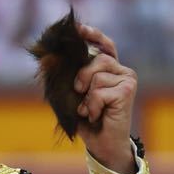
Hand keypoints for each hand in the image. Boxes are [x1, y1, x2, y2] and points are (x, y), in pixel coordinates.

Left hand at [70, 24, 138, 173]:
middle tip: (79, 92)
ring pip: (96, 76)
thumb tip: (46, 60)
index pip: (105, 45)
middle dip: (82, 75)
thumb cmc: (86, 119)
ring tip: (90, 110)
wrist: (101, 144)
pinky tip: (96, 115)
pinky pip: (99, 91)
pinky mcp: (127, 91)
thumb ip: (65, 76)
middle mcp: (121, 70)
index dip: (93, 35)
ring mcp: (127, 79)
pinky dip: (91, 106)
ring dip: (86, 97)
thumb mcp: (72, 94)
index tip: (78, 28)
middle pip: (97, 58)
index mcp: (110, 68)